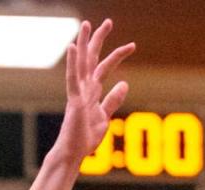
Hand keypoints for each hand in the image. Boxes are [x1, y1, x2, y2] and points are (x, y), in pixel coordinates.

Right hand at [58, 20, 134, 162]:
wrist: (73, 153)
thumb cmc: (85, 138)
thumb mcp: (105, 117)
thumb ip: (113, 100)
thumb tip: (125, 83)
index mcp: (92, 91)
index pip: (105, 67)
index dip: (118, 55)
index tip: (132, 45)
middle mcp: (84, 88)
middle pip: (92, 58)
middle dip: (99, 40)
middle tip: (108, 22)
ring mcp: (78, 93)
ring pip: (81, 64)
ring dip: (83, 44)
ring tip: (86, 25)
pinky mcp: (74, 101)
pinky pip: (72, 79)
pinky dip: (72, 64)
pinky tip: (72, 48)